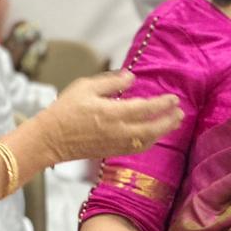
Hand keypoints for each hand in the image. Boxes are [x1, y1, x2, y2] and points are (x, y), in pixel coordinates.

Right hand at [33, 70, 182, 163]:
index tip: (173, 99)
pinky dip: (149, 141)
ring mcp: (115, 144)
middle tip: (180, 113)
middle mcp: (117, 132)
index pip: (145, 109)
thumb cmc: (65, 110)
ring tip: (172, 123)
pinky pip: (137, 148)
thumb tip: (131, 78)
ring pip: (146, 141)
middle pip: (152, 129)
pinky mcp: (111, 152)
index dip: (162, 104)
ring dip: (162, 132)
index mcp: (112, 113)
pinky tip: (153, 135)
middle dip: (168, 121)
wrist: (49, 138)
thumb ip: (111, 82)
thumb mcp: (85, 87)